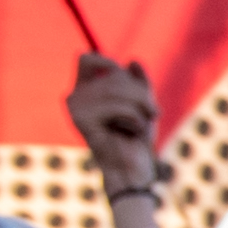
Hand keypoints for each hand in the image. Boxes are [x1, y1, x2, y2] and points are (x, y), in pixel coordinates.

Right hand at [66, 54, 156, 198]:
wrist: (131, 169)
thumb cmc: (136, 138)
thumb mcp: (142, 103)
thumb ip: (139, 81)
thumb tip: (132, 61)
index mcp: (84, 90)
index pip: (87, 59)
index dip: (109, 64)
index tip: (126, 78)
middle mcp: (75, 96)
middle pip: (114, 73)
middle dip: (141, 92)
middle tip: (152, 112)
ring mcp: (75, 108)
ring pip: (119, 87)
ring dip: (142, 106)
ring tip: (141, 123)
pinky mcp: (82, 120)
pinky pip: (120, 107)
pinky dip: (136, 119)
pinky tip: (131, 132)